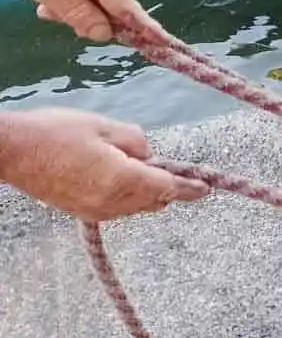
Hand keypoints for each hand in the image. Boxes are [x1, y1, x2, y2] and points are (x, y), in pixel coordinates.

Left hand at [0, 0, 163, 41]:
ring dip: (82, 11)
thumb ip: (74, 11)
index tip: (165, 44)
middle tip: (69, 27)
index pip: (128, 8)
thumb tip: (106, 33)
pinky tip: (48, 1)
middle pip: (117, 4)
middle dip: (102, 22)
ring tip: (47, 10)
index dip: (147, 28)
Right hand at [0, 108, 209, 221]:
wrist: (13, 152)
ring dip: (146, 192)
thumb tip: (149, 156)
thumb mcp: (104, 126)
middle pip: (155, 200)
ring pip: (137, 206)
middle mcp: (113, 201)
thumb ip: (136, 141)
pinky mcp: (81, 212)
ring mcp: (96, 210)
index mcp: (123, 179)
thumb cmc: (56, 132)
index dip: (190, 187)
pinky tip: (116, 177)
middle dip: (167, 187)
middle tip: (170, 169)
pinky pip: (117, 208)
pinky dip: (126, 196)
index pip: (168, 187)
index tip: (207, 188)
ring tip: (134, 166)